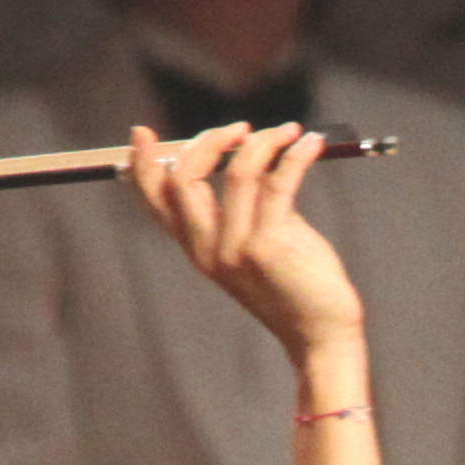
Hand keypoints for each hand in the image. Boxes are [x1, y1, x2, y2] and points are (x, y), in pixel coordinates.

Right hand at [124, 121, 366, 362]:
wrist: (322, 336)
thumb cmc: (298, 286)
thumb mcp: (263, 239)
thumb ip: (248, 204)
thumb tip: (249, 152)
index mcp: (198, 250)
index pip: (156, 201)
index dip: (143, 164)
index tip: (143, 133)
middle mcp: (209, 250)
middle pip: (185, 177)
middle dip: (210, 141)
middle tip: (241, 129)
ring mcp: (236, 249)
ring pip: (237, 171)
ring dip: (264, 141)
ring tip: (289, 131)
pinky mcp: (270, 246)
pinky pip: (279, 181)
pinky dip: (296, 155)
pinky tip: (311, 144)